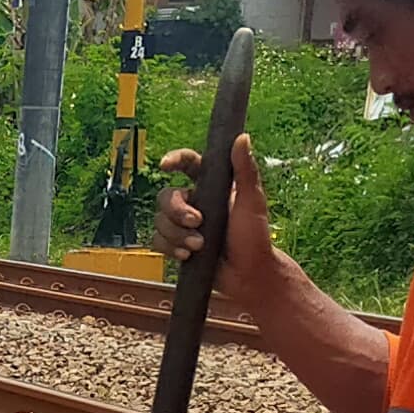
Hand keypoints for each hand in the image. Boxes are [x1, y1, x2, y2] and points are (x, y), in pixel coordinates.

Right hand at [156, 131, 272, 296]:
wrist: (249, 274)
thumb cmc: (255, 236)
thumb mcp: (252, 201)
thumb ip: (245, 170)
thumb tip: (242, 138)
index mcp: (212, 186)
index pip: (188, 164)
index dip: (174, 160)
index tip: (165, 165)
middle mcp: (195, 202)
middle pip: (166, 195)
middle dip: (177, 211)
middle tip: (197, 222)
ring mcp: (184, 225)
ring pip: (160, 220)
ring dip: (177, 234)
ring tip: (198, 246)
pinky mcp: (177, 245)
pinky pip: (158, 241)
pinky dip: (170, 248)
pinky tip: (187, 255)